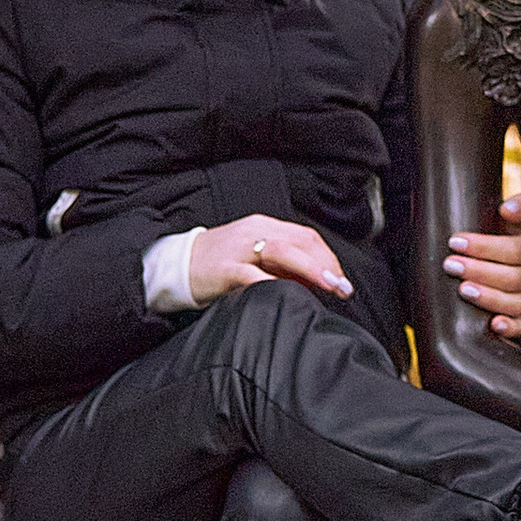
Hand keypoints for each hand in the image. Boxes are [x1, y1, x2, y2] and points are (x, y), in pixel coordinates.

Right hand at [187, 214, 353, 303]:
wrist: (178, 264)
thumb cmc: (220, 263)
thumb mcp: (255, 257)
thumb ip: (283, 266)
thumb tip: (316, 284)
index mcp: (265, 227)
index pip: (306, 237)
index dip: (329, 258)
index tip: (342, 279)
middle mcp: (255, 231)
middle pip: (301, 241)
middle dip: (326, 264)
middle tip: (342, 287)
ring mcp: (240, 248)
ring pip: (283, 251)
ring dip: (311, 270)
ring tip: (327, 287)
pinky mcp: (225, 268)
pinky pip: (252, 274)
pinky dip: (273, 283)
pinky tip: (288, 293)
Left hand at [445, 190, 520, 341]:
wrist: (516, 254)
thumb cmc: (510, 233)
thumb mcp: (518, 215)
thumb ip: (519, 205)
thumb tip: (508, 208)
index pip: (514, 250)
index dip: (484, 247)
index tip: (455, 241)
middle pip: (512, 278)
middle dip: (478, 271)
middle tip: (450, 265)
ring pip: (514, 303)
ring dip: (488, 297)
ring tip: (463, 289)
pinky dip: (509, 328)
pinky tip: (493, 325)